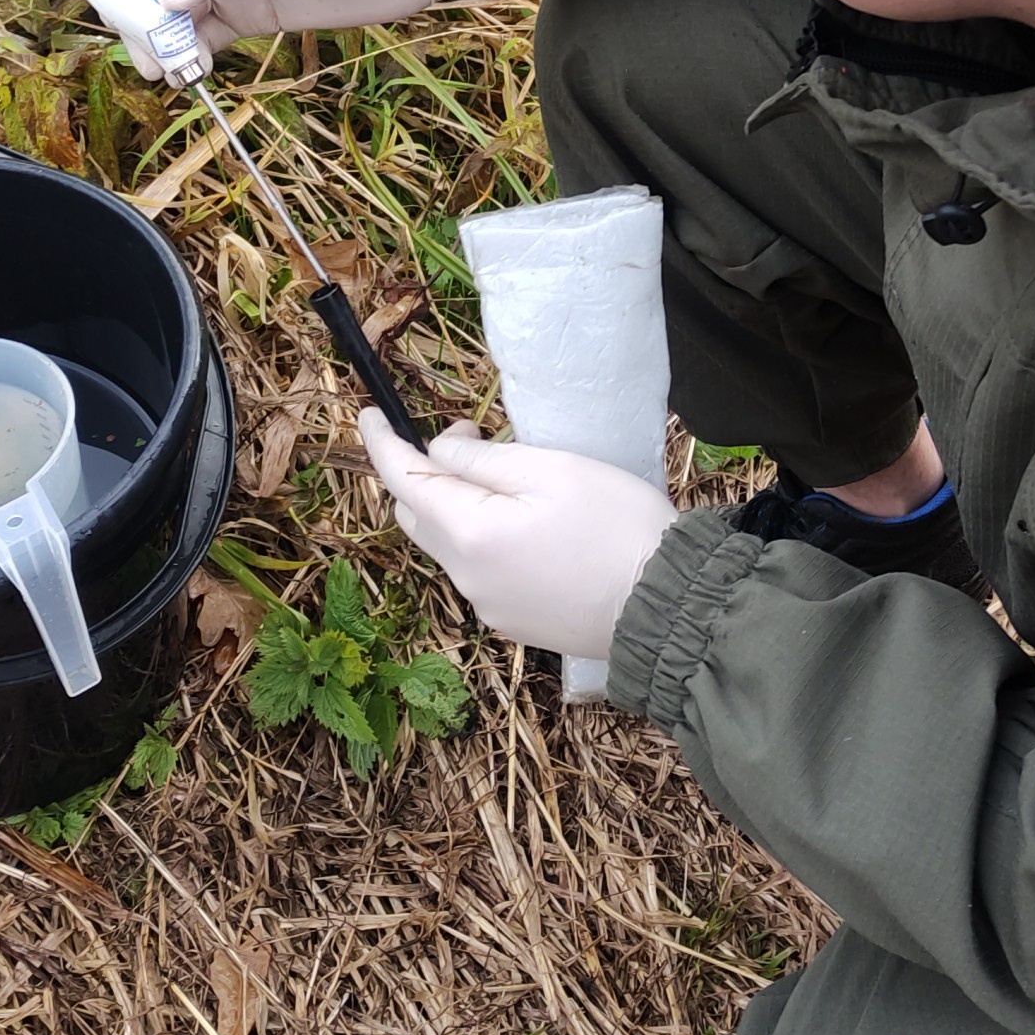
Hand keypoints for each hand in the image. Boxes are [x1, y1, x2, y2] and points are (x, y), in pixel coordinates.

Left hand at [357, 410, 676, 663]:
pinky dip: (483, 538)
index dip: (381, 443)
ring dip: (457, 507)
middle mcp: (466, 576)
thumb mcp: (549, 469)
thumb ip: (482, 460)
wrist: (665, 607)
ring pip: (448, 545)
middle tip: (470, 438)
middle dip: (424, 474)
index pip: (403, 479)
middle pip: (418, 516)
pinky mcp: (513, 621)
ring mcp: (488, 605)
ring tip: (509, 480)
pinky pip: (478, 571)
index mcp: (469, 533)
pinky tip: (529, 527)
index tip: (369, 413)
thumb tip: (441, 451)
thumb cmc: (616, 527)